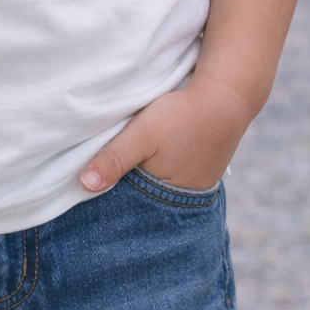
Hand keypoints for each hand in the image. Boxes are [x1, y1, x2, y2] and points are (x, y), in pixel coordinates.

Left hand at [79, 80, 251, 193]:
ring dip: (138, 184)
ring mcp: (192, 188)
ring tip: (118, 173)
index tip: (85, 196)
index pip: (128, 211)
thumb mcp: (142, 135)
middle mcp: (181, 201)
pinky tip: (144, 163)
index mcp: (166, 200)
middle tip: (96, 186)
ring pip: (154, 192)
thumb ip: (114, 159)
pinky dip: (154, 174)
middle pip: (141, 203)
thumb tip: (84, 186)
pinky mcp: (197, 171)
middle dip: (121, 197)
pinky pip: (168, 180)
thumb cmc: (182, 117)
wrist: (225, 97)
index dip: (108, 203)